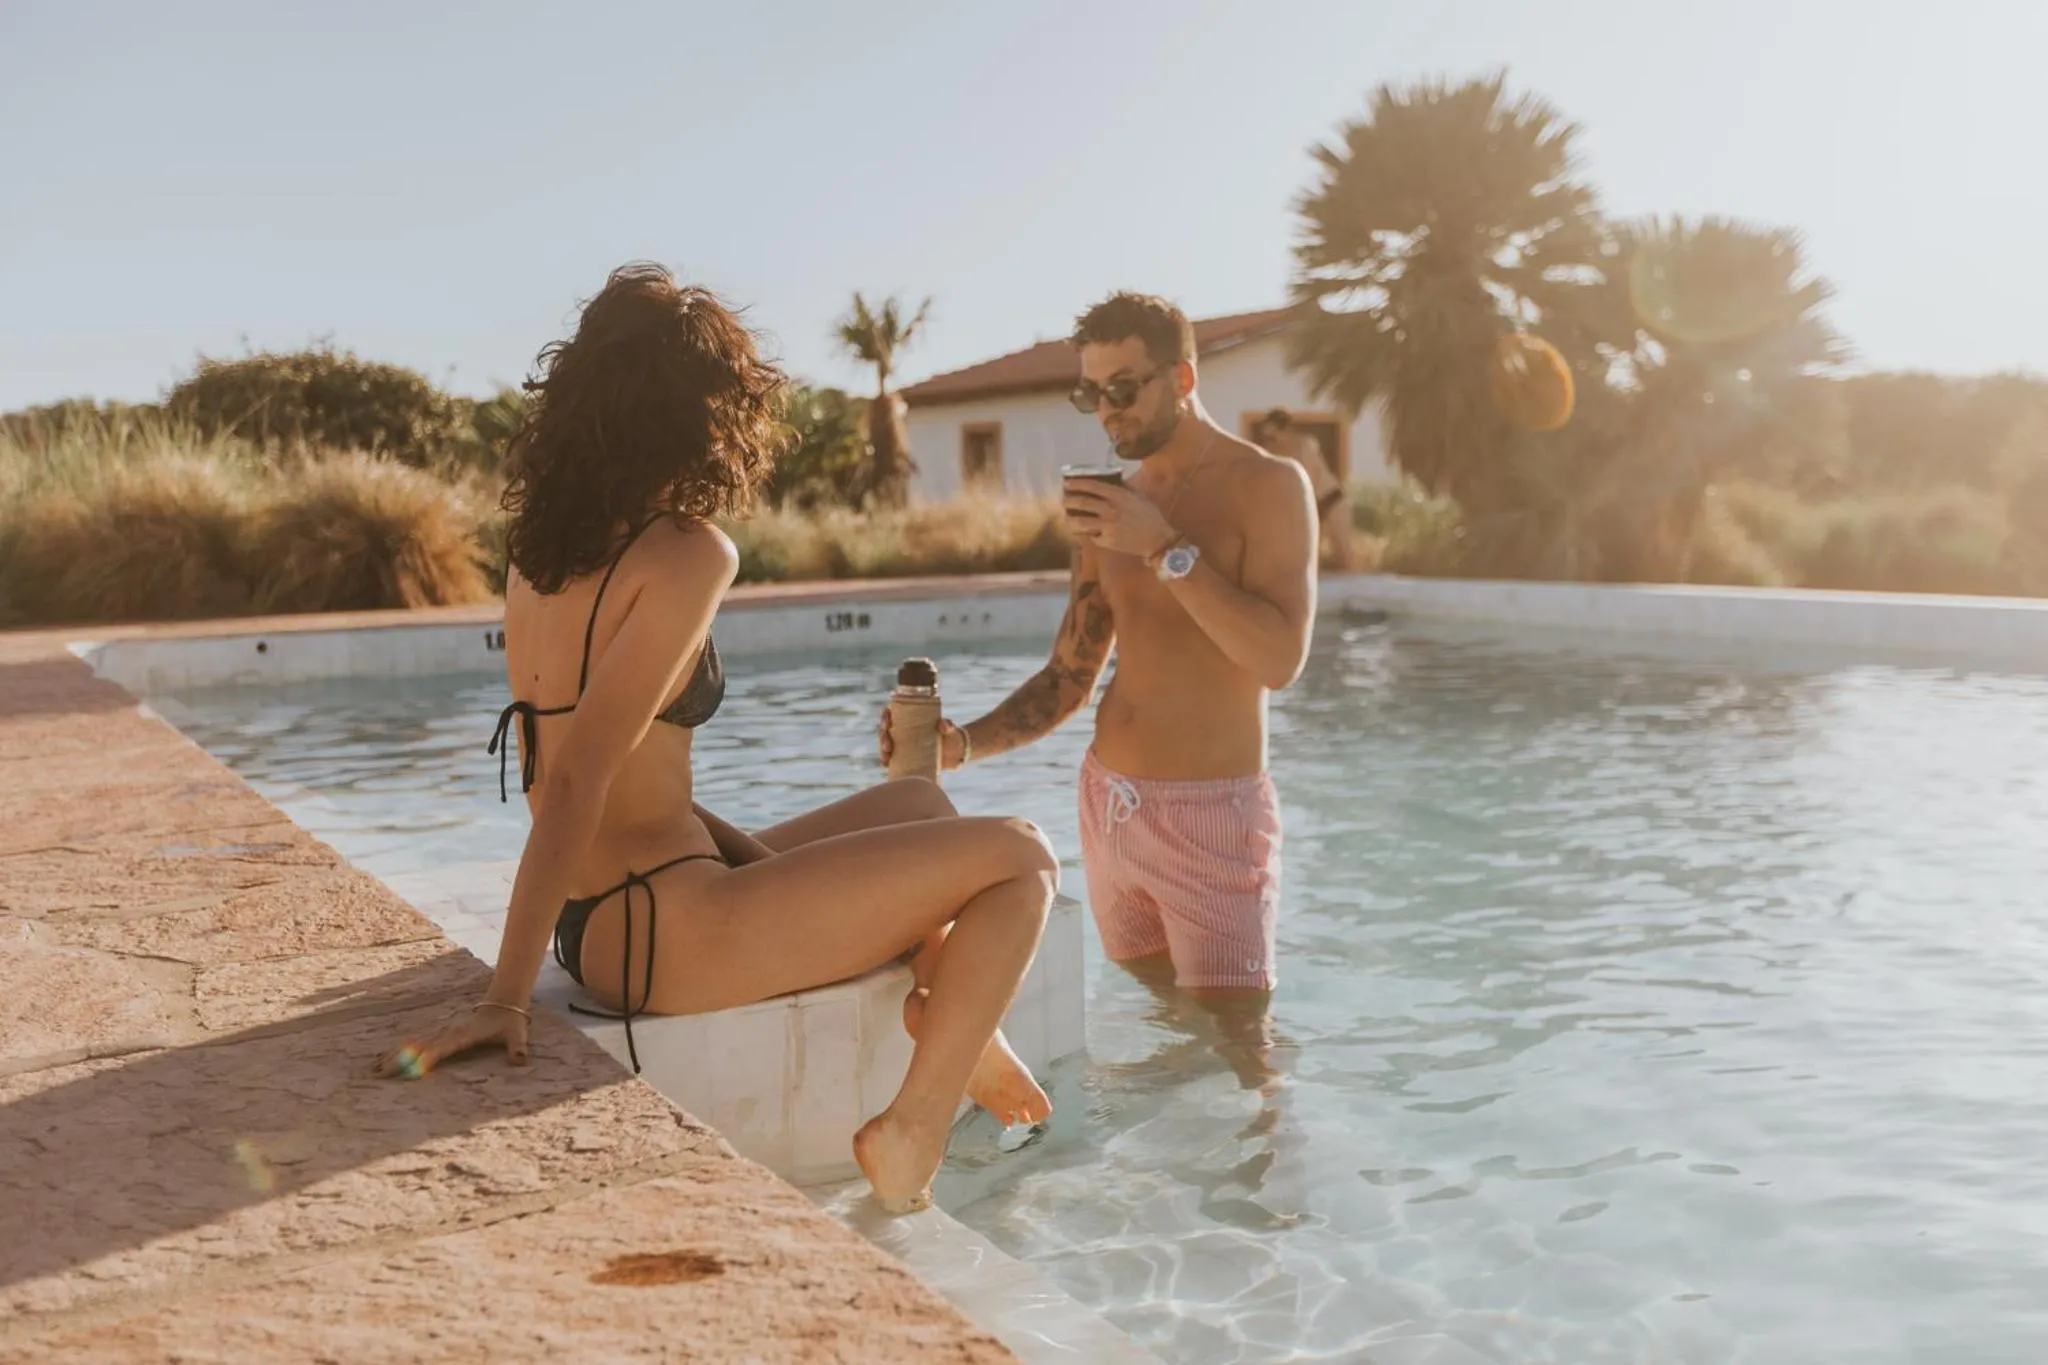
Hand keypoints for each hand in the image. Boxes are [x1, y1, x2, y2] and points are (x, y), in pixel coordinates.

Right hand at [375, 1000, 529, 1078]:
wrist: (504, 1001)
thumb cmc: (511, 1021)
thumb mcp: (518, 1034)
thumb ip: (519, 1048)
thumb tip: (521, 1061)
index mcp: (464, 1034)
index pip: (442, 1048)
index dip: (429, 1057)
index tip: (413, 1069)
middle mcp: (449, 1033)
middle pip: (420, 1048)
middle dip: (399, 1060)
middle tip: (377, 1074)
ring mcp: (443, 1033)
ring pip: (414, 1046)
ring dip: (394, 1057)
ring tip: (373, 1070)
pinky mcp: (442, 1036)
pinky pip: (418, 1046)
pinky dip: (401, 1053)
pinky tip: (385, 1060)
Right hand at [877, 707, 967, 770]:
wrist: (956, 753)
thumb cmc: (950, 735)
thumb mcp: (949, 728)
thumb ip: (947, 725)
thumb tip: (942, 725)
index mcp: (909, 718)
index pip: (891, 713)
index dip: (885, 717)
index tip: (887, 723)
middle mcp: (902, 731)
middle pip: (885, 731)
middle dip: (882, 738)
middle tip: (888, 746)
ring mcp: (902, 745)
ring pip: (885, 746)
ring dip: (882, 752)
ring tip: (886, 759)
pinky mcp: (905, 758)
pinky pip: (891, 760)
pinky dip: (887, 763)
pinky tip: (886, 766)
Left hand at [1063, 480, 1176, 559]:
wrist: (1158, 540)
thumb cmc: (1150, 516)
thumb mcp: (1139, 496)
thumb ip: (1124, 487)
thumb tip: (1110, 479)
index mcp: (1119, 496)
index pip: (1092, 486)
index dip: (1076, 484)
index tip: (1067, 483)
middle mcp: (1111, 509)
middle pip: (1082, 503)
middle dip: (1068, 501)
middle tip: (1064, 501)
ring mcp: (1107, 526)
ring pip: (1080, 522)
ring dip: (1070, 519)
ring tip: (1067, 518)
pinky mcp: (1107, 541)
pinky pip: (1091, 536)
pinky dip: (1086, 534)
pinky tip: (1083, 533)